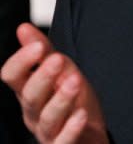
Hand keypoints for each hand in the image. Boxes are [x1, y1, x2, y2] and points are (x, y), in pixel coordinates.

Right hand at [0, 24, 107, 143]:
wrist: (91, 134)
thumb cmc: (73, 102)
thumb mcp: (62, 72)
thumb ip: (45, 53)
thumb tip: (23, 28)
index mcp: (29, 92)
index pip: (12, 77)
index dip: (21, 62)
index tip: (38, 45)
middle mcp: (33, 112)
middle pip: (29, 96)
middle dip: (42, 77)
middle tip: (57, 59)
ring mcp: (47, 131)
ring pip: (46, 117)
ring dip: (60, 99)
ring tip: (75, 81)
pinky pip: (62, 141)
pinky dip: (71, 129)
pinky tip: (81, 115)